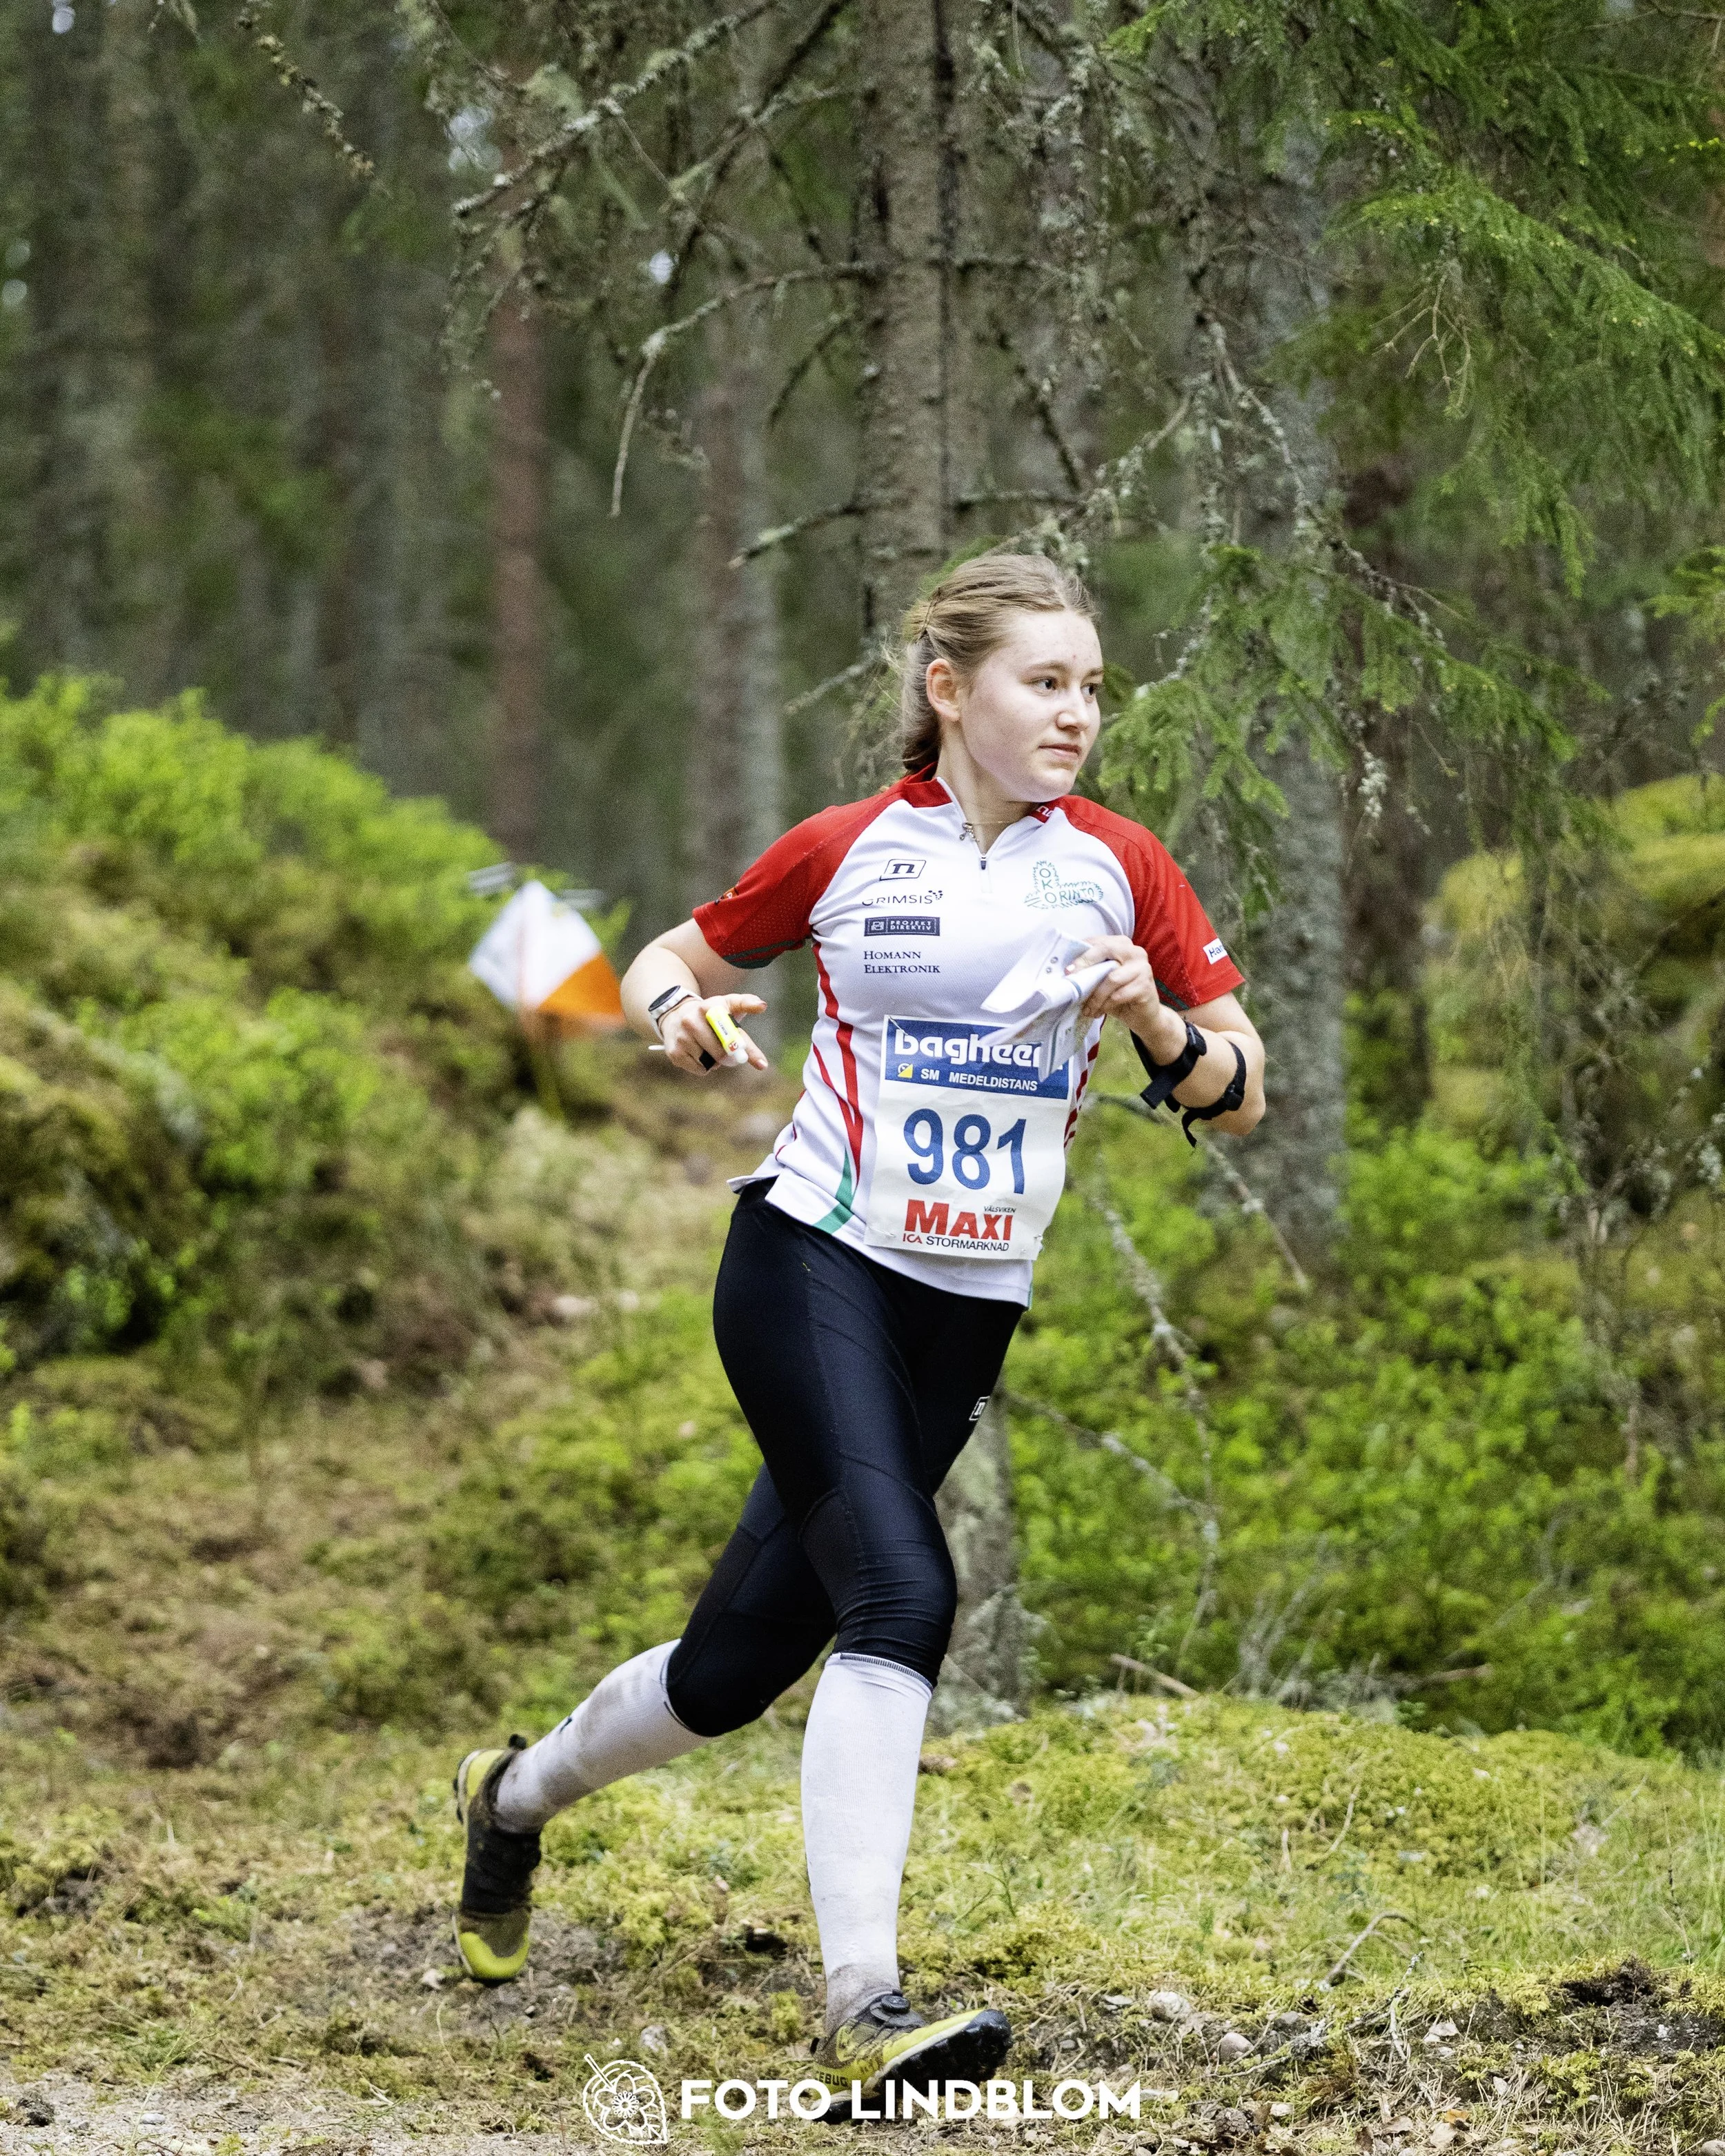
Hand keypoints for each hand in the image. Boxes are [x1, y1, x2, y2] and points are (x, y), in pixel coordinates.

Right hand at [659, 993, 770, 1076]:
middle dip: (732, 1058)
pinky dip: (704, 1066)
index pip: (732, 1031)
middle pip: (722, 1052)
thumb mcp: (727, 1004)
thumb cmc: (710, 1014)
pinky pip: (700, 1069)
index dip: (748, 1049)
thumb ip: (746, 1003)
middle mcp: (691, 1021)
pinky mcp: (674, 1052)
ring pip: (710, 1063)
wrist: (676, 1015)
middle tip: (734, 1056)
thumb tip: (762, 1006)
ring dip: (715, 1061)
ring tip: (709, 1047)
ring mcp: (681, 1037)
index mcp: (709, 1008)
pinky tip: (698, 1053)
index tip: (762, 1065)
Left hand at [1068, 937, 1184, 1058]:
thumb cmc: (1119, 994)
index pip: (1099, 942)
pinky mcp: (1146, 986)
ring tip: (1086, 1008)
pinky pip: (1119, 995)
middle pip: (1105, 950)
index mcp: (1122, 944)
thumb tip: (1067, 971)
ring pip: (1111, 978)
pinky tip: (1099, 1012)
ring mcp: (1143, 968)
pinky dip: (1105, 1005)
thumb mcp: (1102, 979)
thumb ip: (1091, 970)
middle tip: (1071, 982)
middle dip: (1085, 965)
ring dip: (1095, 996)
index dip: (1082, 954)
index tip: (1067, 970)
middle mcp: (1135, 952)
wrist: (1143, 1015)